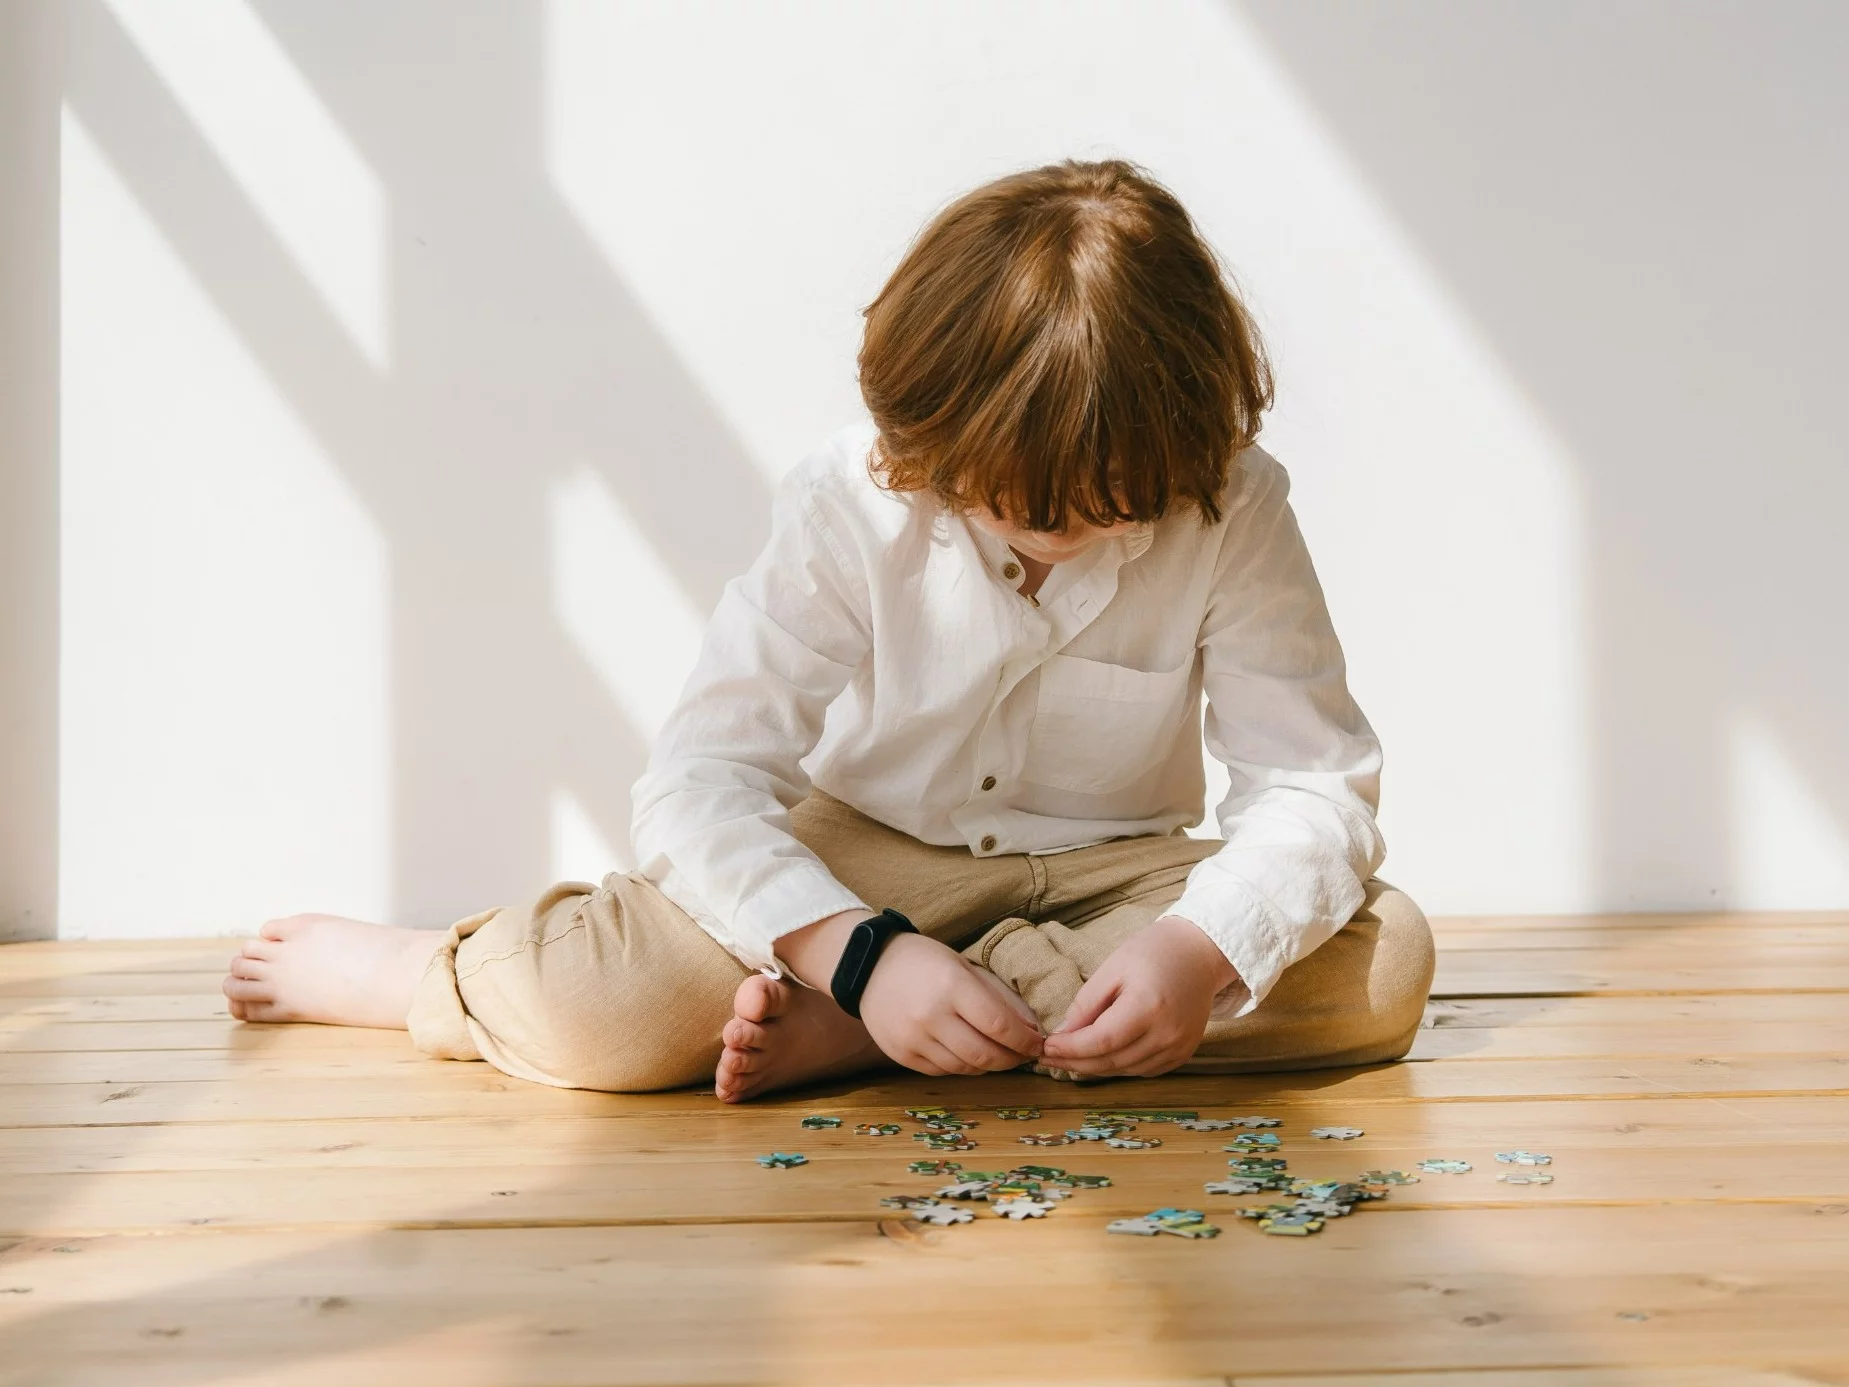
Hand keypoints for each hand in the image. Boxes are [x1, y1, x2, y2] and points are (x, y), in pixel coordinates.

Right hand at [774, 909, 1044, 1075]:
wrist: (869, 967)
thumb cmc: (924, 961)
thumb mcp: (964, 966)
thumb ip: (999, 997)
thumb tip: (1032, 1028)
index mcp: (951, 985)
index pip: (999, 1025)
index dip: (1024, 1041)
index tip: (1038, 1044)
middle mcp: (931, 1015)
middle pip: (985, 1054)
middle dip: (1012, 1059)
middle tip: (1023, 1055)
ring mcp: (913, 1039)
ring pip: (965, 1067)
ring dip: (989, 1065)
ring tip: (999, 1054)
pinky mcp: (901, 1055)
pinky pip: (943, 1070)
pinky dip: (963, 1066)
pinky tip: (969, 1054)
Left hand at [1038, 915, 1237, 1076]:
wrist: (1198, 954)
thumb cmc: (1153, 952)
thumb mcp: (1112, 968)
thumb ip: (1086, 1004)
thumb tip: (1061, 1035)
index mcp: (1148, 1007)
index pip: (1100, 1041)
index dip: (1069, 1049)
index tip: (1045, 1048)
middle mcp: (1167, 1034)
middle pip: (1112, 1061)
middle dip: (1075, 1063)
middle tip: (1048, 1059)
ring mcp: (1179, 1047)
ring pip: (1125, 1070)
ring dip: (1094, 1068)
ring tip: (1068, 1059)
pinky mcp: (1183, 1053)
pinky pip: (1143, 1070)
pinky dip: (1118, 1067)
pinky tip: (1100, 1058)